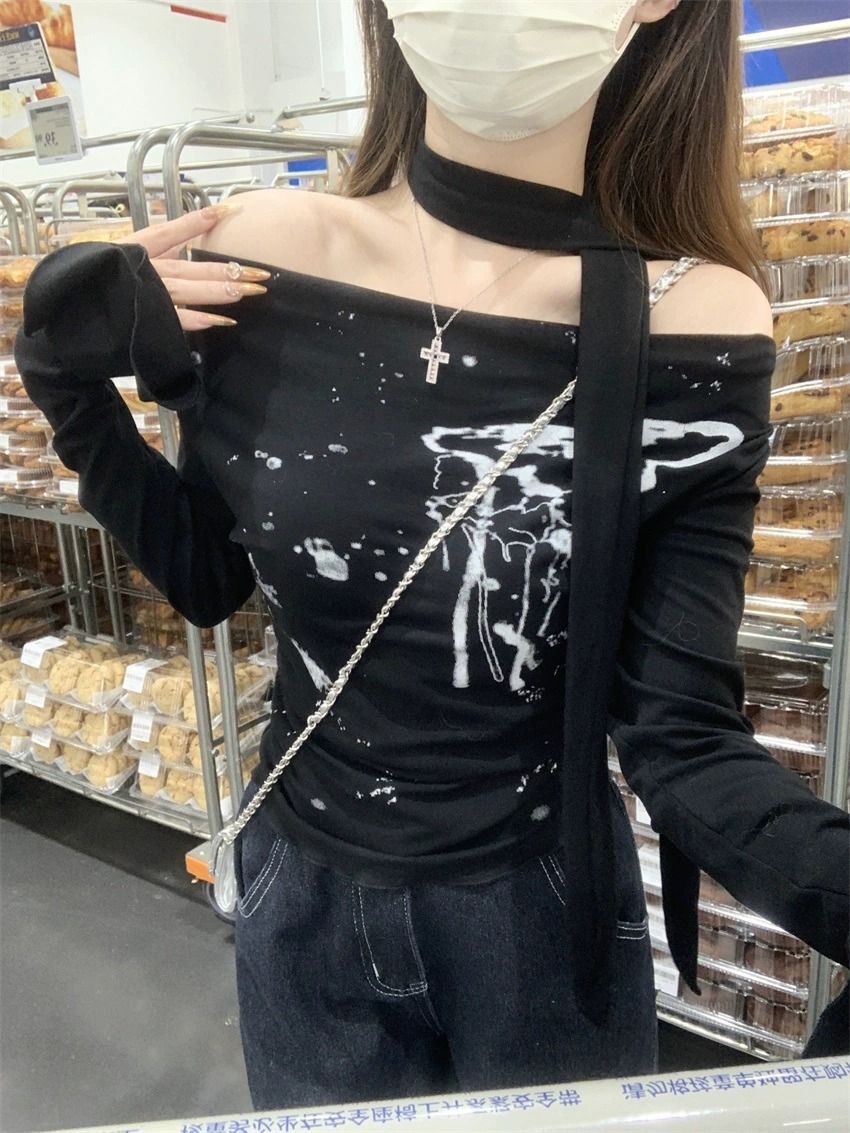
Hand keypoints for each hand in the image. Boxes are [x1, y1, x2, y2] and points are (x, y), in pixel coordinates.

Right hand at [117, 205, 269, 331]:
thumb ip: (165, 240)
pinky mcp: (145, 316)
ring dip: (217, 291)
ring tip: (246, 292)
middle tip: (262, 275)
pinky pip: (174, 319)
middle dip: (228, 270)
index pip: (173, 230)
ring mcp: (146, 292)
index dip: (201, 219)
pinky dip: (197, 320)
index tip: (231, 209)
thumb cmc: (105, 272)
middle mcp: (146, 268)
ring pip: (187, 290)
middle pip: (192, 267)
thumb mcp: (133, 249)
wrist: (73, 303)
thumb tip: (201, 223)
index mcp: (141, 247)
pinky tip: (220, 320)